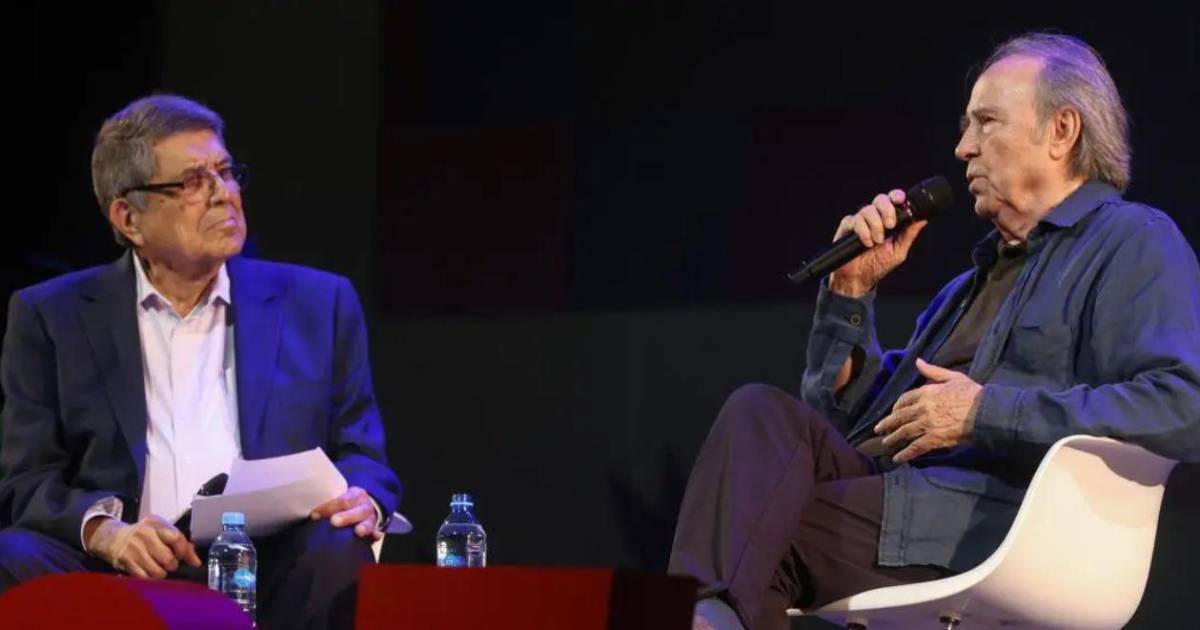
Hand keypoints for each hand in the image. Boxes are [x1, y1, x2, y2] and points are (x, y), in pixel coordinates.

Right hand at [86, 514, 201, 578]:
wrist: (113, 538)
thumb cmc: (143, 535)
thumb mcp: (160, 531)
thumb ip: (179, 542)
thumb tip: (196, 561)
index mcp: (156, 523)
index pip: (177, 538)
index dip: (184, 552)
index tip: (186, 559)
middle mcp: (145, 534)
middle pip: (168, 558)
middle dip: (172, 565)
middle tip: (169, 563)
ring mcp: (133, 548)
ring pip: (158, 571)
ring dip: (161, 573)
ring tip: (157, 567)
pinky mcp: (125, 561)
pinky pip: (145, 577)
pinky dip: (149, 578)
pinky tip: (147, 572)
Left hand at [310, 486, 381, 539]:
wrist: (365, 506)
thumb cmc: (346, 505)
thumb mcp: (340, 499)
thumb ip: (328, 505)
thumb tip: (308, 515)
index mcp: (355, 495)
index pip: (342, 500)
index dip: (328, 507)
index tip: (314, 515)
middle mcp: (364, 506)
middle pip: (356, 510)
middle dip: (345, 516)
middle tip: (334, 521)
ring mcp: (371, 518)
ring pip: (368, 521)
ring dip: (363, 526)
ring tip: (358, 531)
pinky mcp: (375, 529)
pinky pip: (377, 532)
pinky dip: (376, 534)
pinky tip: (375, 536)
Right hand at [828, 189, 928, 296]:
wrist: (859, 278)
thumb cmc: (878, 265)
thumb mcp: (899, 250)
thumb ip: (909, 234)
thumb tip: (923, 219)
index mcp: (888, 220)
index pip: (893, 201)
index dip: (896, 196)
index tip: (900, 200)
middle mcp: (874, 217)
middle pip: (880, 199)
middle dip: (887, 210)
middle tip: (890, 225)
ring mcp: (860, 221)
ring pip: (867, 210)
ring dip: (875, 226)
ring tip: (876, 241)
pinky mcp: (848, 226)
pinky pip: (855, 220)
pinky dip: (863, 231)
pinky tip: (866, 243)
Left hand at [874, 359, 981, 462]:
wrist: (985, 412)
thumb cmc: (972, 394)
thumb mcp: (952, 377)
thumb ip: (932, 371)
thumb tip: (917, 361)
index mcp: (926, 392)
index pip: (904, 399)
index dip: (896, 407)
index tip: (893, 412)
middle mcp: (922, 408)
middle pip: (899, 417)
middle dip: (887, 424)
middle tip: (878, 430)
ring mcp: (926, 425)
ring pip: (904, 432)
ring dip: (893, 439)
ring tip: (885, 443)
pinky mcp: (933, 439)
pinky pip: (915, 447)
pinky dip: (905, 453)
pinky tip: (898, 458)